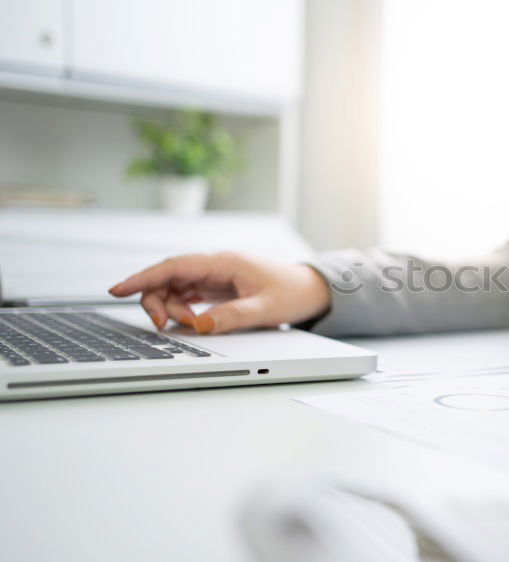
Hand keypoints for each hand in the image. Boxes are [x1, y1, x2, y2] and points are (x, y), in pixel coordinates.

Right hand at [108, 252, 330, 333]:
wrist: (312, 289)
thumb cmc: (292, 293)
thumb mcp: (265, 309)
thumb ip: (233, 317)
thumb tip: (200, 325)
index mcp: (224, 263)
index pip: (174, 266)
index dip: (142, 277)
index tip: (117, 289)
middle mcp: (215, 265)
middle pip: (168, 277)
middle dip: (157, 300)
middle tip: (164, 325)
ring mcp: (215, 275)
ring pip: (175, 287)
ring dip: (172, 308)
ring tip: (194, 324)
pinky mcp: (217, 287)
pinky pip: (188, 294)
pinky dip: (181, 308)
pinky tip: (187, 320)